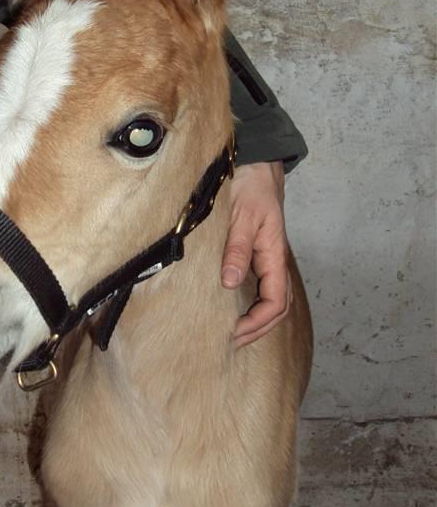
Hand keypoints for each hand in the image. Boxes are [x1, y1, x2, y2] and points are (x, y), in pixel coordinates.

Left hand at [221, 161, 290, 346]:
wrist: (256, 165)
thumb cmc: (250, 186)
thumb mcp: (241, 217)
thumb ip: (237, 249)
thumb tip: (230, 283)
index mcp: (274, 254)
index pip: (276, 301)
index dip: (258, 321)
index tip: (236, 332)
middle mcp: (273, 260)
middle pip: (277, 307)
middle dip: (258, 329)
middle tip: (232, 341)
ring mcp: (266, 258)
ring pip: (270, 298)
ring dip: (255, 319)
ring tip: (233, 333)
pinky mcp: (256, 253)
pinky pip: (259, 286)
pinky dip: (250, 304)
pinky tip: (233, 309)